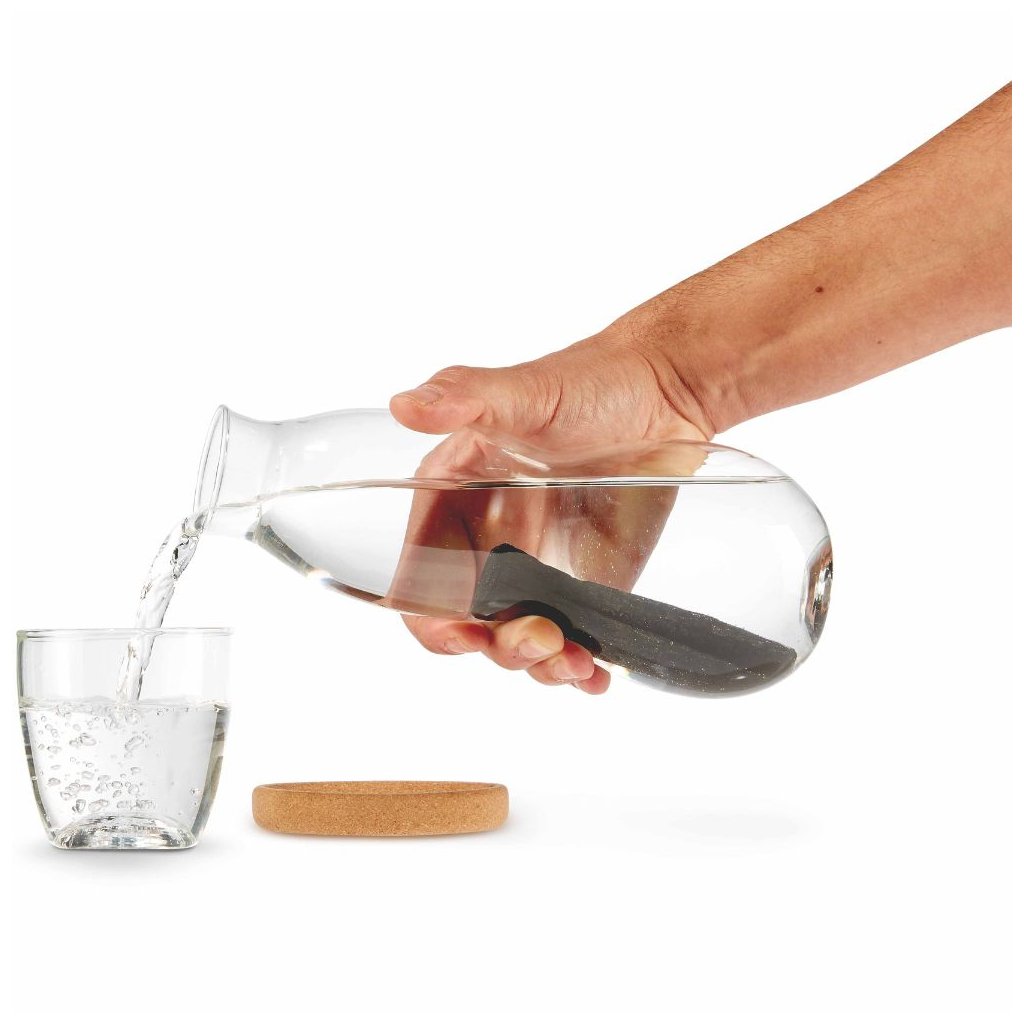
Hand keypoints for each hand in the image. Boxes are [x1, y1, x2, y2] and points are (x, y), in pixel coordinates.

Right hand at [388, 323, 710, 693]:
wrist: (664, 395)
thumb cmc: (587, 382)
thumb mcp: (523, 391)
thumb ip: (464, 399)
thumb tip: (405, 406)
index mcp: (453, 502)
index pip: (421, 576)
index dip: (431, 617)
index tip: (462, 635)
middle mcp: (488, 544)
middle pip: (469, 624)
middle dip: (496, 647)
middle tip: (540, 639)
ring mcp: (537, 570)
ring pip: (518, 641)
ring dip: (539, 665)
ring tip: (574, 662)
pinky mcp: (584, 585)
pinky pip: (570, 639)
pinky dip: (579, 668)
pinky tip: (595, 675)